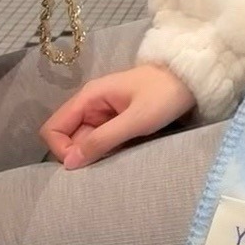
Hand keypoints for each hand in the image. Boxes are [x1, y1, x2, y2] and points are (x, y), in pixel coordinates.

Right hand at [40, 64, 195, 168]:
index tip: (86, 162)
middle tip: (105, 164)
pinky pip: (102, 141)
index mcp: (88, 98)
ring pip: (85, 142)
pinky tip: (124, 155)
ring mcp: (104, 113)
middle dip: (81, 155)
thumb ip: (102, 140)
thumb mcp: (136, 119)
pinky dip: (108, 151)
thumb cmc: (165, 95)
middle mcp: (91, 105)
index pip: (53, 129)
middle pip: (68, 138)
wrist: (192, 79)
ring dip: (96, 155)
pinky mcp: (117, 121)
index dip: (62, 150)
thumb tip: (69, 164)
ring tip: (117, 160)